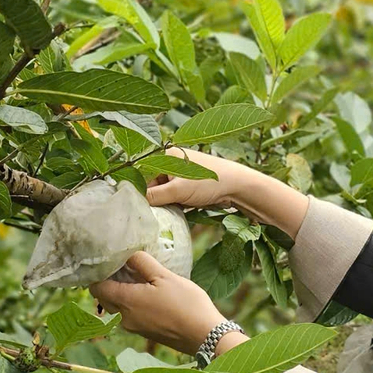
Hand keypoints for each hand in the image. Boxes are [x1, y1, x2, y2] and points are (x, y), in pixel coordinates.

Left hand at [90, 251, 233, 355]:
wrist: (205, 336)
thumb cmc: (186, 304)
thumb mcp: (165, 276)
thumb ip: (142, 263)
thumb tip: (128, 253)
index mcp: (126, 301)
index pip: (97, 287)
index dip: (98, 272)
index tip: (109, 259)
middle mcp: (124, 317)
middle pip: (104, 297)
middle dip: (109, 281)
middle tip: (123, 264)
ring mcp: (134, 327)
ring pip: (116, 306)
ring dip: (121, 292)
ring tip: (137, 275)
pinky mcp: (144, 332)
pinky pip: (128, 314)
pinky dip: (130, 302)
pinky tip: (147, 291)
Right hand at [145, 148, 311, 237]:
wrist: (239, 186)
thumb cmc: (209, 182)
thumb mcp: (177, 190)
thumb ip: (154, 196)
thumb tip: (134, 202)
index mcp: (167, 156)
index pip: (144, 174)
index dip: (139, 192)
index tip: (134, 209)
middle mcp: (173, 162)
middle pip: (154, 184)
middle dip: (152, 200)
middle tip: (150, 217)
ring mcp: (183, 174)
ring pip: (165, 192)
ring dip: (164, 205)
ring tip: (163, 217)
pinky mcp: (191, 185)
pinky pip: (175, 196)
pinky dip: (173, 206)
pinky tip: (174, 215)